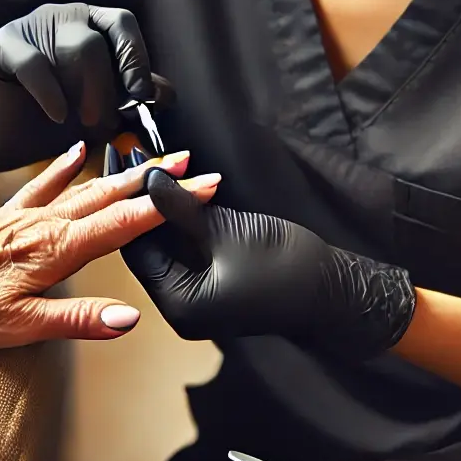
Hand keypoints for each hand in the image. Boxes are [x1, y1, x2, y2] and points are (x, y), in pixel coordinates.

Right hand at [0, 2, 171, 172]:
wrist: (11, 135)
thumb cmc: (63, 117)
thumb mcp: (107, 108)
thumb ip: (133, 97)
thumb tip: (166, 93)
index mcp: (94, 24)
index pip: (123, 23)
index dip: (135, 57)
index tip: (141, 95)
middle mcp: (66, 17)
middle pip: (98, 40)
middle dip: (106, 87)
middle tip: (103, 120)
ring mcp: (33, 24)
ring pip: (76, 47)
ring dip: (85, 91)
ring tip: (82, 120)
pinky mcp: (4, 42)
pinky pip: (35, 63)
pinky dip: (52, 94)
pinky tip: (59, 115)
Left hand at [0, 143, 220, 348]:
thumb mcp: (19, 327)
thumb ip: (78, 320)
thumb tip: (129, 318)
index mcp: (57, 250)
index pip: (126, 223)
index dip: (167, 205)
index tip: (202, 187)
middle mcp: (47, 225)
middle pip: (113, 195)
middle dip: (155, 180)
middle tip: (191, 162)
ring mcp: (26, 216)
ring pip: (86, 185)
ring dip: (123, 171)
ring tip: (152, 155)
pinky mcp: (6, 215)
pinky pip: (43, 183)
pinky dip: (64, 166)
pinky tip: (77, 150)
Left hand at [120, 164, 415, 358]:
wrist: (336, 291)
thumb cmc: (286, 267)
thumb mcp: (226, 232)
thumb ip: (182, 207)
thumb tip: (148, 178)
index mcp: (178, 302)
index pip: (136, 248)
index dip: (128, 202)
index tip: (123, 162)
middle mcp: (181, 304)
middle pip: (148, 246)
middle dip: (143, 200)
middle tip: (136, 155)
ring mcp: (199, 295)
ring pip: (168, 244)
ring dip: (163, 206)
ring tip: (153, 163)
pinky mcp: (216, 280)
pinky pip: (187, 247)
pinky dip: (182, 218)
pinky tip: (178, 186)